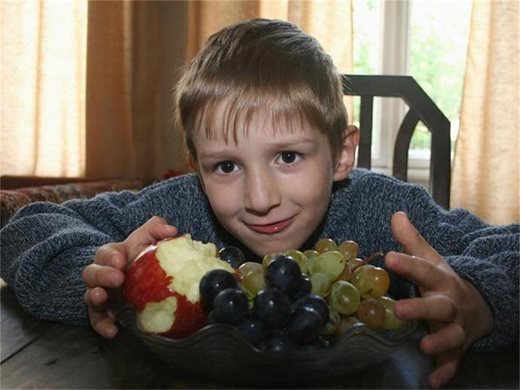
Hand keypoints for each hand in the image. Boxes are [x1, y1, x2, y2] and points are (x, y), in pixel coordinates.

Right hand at [82, 216, 177, 337]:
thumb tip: (171, 231)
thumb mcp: (150, 238)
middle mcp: (102, 275)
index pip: (104, 253)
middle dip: (102, 275)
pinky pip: (98, 320)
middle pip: (91, 273)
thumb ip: (158, 228)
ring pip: (90, 296)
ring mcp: (103, 295)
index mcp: (112, 255)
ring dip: (95, 297)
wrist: (150, 277)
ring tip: (102, 298)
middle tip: (118, 278)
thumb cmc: (145, 255)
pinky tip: (113, 331)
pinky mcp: (107, 312)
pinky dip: (103, 325)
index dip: (110, 257)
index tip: (121, 260)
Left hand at [385, 211, 492, 388]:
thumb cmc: (443, 282)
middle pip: (439, 306)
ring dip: (439, 341)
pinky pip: (453, 363)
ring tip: (423, 346)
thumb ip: (412, 241)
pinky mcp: (457, 348)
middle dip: (421, 308)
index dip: (408, 264)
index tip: (389, 257)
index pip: (424, 270)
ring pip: (451, 336)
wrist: (476, 306)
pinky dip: (445, 372)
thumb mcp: (430, 260)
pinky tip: (433, 382)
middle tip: (400, 310)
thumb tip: (396, 214)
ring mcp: (455, 327)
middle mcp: (449, 304)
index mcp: (441, 280)